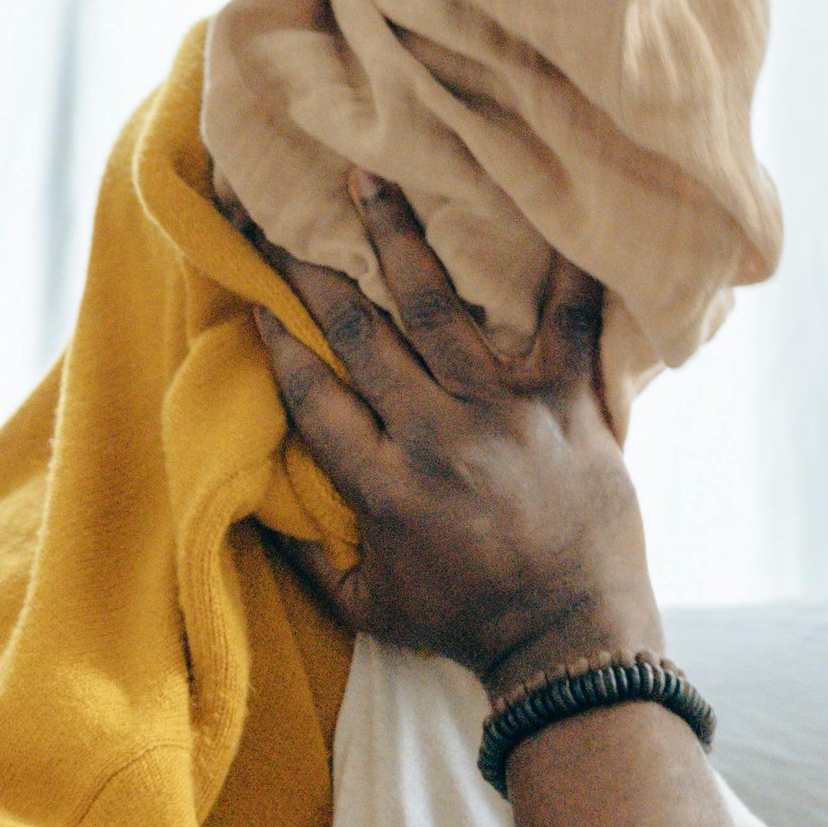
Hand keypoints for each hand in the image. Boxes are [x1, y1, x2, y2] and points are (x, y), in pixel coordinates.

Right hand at [253, 177, 660, 700]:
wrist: (573, 644)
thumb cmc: (467, 626)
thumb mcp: (369, 608)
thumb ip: (309, 559)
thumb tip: (254, 508)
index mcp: (385, 487)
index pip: (316, 397)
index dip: (280, 345)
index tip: (257, 301)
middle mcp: (437, 438)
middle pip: (364, 335)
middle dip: (315, 271)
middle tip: (283, 217)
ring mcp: (506, 415)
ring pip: (441, 308)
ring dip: (400, 240)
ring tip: (370, 182)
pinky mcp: (569, 407)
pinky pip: (570, 327)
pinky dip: (566, 275)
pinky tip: (554, 220)